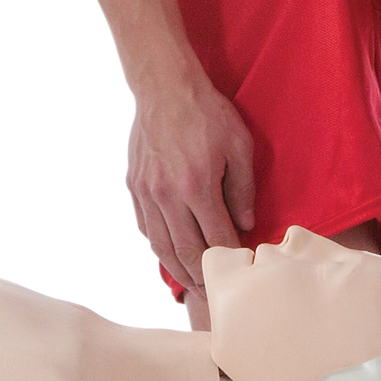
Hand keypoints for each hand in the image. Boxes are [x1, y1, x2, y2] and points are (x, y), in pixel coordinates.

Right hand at [127, 75, 258, 293]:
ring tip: (192, 283)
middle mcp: (168, 195)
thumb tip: (245, 225)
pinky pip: (145, 227)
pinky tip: (169, 251)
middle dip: (203, 277)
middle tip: (214, 292)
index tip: (240, 269)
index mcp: (198, 186)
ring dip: (178, 270)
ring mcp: (147, 192)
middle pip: (187, 252)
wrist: (165, 87)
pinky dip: (158, 245)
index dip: (230, 258)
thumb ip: (243, 189)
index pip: (217, 238)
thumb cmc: (207, 112)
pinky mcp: (134, 185)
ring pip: (162, 246)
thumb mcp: (239, 145)